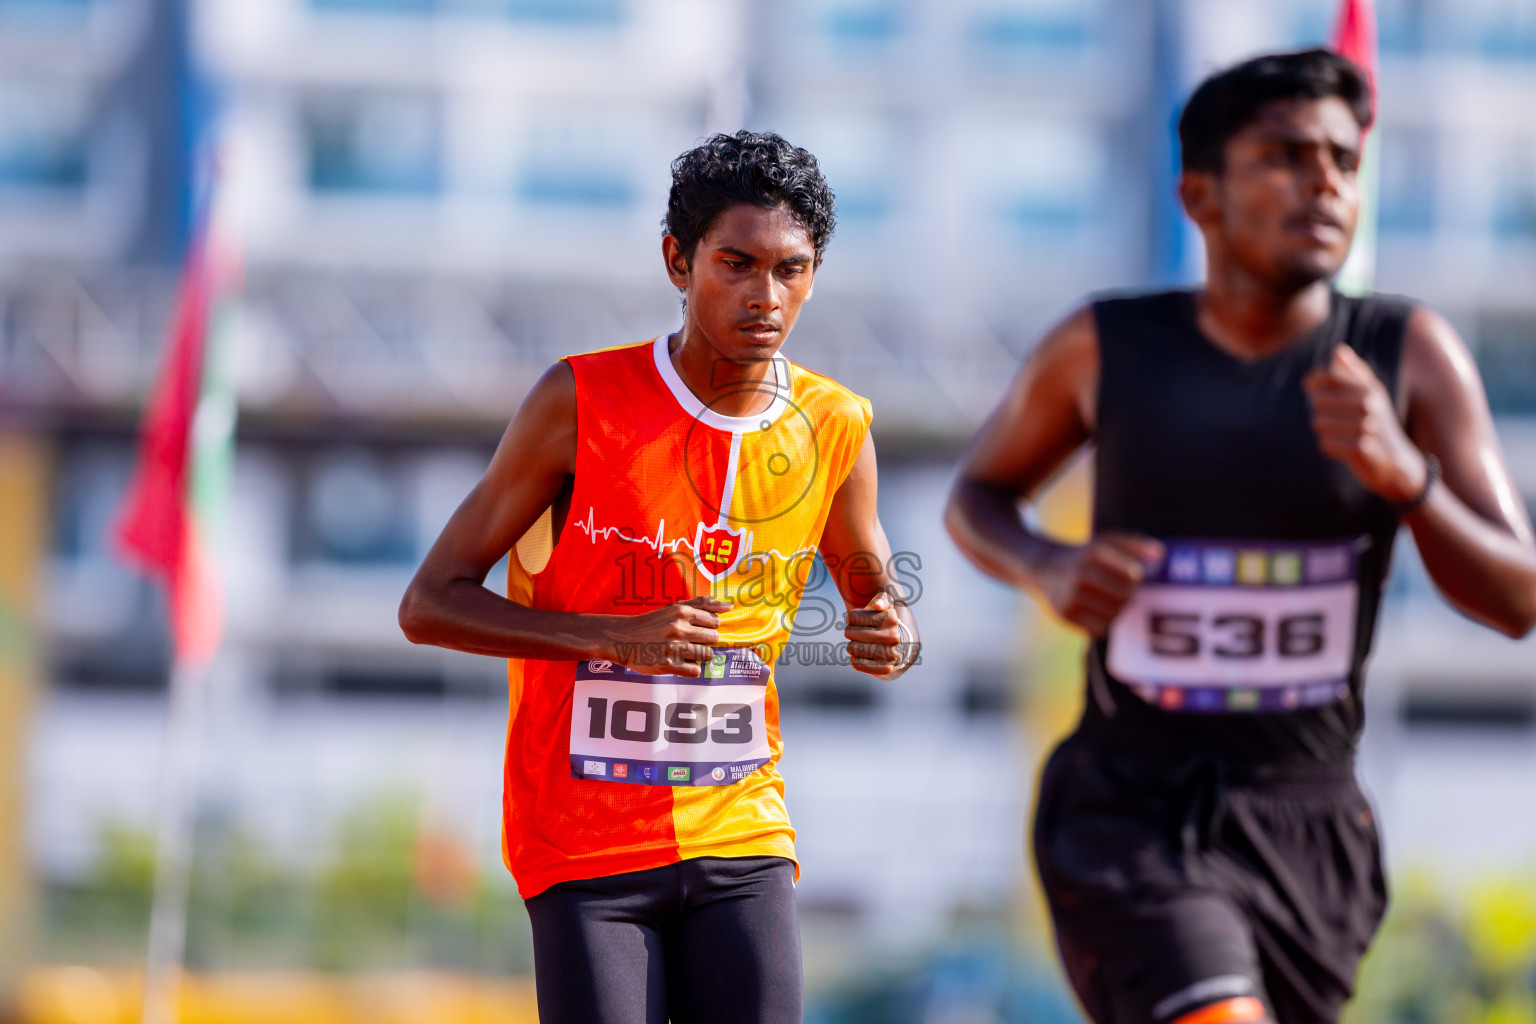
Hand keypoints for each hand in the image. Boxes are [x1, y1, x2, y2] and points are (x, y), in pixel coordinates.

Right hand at [602, 596, 731, 676]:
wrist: (623, 638)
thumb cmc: (653, 622)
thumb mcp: (675, 607)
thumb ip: (702, 604)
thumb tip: (730, 606)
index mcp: (681, 612)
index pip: (715, 622)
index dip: (709, 628)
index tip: (697, 629)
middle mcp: (678, 628)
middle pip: (713, 639)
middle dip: (705, 642)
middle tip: (689, 641)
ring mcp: (672, 647)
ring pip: (706, 655)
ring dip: (699, 656)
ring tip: (684, 652)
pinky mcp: (666, 665)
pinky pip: (695, 671)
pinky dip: (690, 669)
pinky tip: (680, 663)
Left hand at [844, 591, 914, 677]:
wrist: (898, 647)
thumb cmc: (884, 623)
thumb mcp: (885, 606)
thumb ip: (882, 599)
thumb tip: (877, 605)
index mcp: (890, 618)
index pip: (851, 617)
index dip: (851, 619)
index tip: (860, 621)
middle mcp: (892, 636)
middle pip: (849, 633)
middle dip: (850, 633)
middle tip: (859, 634)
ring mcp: (890, 653)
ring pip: (851, 649)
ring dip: (852, 647)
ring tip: (862, 645)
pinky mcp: (886, 668)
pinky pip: (857, 664)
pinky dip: (856, 660)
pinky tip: (863, 657)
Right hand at [1038, 534, 1163, 636]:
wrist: (1043, 567)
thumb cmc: (1084, 556)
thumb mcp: (1105, 542)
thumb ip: (1135, 544)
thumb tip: (1160, 553)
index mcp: (1093, 552)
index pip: (1131, 572)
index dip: (1136, 576)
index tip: (1135, 574)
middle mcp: (1080, 573)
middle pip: (1125, 595)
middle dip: (1130, 594)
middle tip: (1125, 590)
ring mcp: (1070, 595)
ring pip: (1114, 614)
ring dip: (1118, 609)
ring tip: (1111, 599)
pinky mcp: (1064, 614)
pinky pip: (1099, 628)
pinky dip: (1103, 622)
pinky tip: (1097, 610)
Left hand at [1303, 345, 1427, 503]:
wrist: (1399, 464)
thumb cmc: (1379, 425)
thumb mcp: (1373, 396)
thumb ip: (1354, 373)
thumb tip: (1338, 350)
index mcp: (1370, 389)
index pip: (1331, 377)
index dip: (1314, 381)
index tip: (1309, 385)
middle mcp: (1370, 405)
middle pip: (1319, 401)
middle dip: (1318, 409)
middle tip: (1326, 416)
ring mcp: (1367, 427)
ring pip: (1319, 423)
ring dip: (1323, 430)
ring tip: (1336, 433)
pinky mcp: (1362, 449)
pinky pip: (1326, 444)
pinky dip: (1329, 447)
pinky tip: (1341, 448)